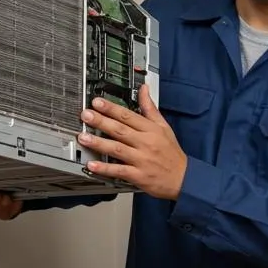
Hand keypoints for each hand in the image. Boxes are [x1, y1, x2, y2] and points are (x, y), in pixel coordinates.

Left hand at [77, 84, 187, 200]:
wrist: (184, 178)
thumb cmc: (172, 153)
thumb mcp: (164, 127)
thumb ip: (150, 108)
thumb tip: (144, 89)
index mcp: (151, 130)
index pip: (129, 116)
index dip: (112, 108)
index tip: (97, 102)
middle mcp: (145, 143)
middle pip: (120, 130)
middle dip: (101, 121)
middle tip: (86, 115)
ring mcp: (141, 160)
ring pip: (117, 149)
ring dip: (99, 143)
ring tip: (83, 138)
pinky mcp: (138, 176)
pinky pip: (119, 171)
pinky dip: (105, 169)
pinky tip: (92, 165)